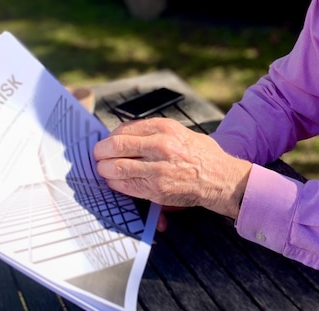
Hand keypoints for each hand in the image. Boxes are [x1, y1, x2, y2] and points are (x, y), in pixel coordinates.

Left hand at [93, 117, 251, 218]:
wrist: (220, 178)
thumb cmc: (200, 154)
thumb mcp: (179, 132)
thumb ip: (153, 132)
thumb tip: (122, 135)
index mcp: (165, 128)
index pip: (125, 129)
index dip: (110, 137)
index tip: (107, 142)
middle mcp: (160, 146)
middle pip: (116, 146)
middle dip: (101, 152)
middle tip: (98, 156)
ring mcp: (158, 169)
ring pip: (117, 167)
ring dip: (104, 169)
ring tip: (104, 169)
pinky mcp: (157, 189)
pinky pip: (126, 185)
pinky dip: (115, 183)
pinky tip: (114, 181)